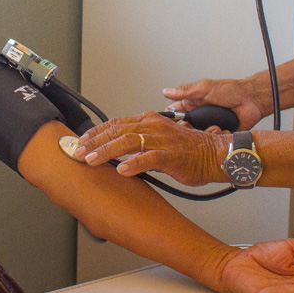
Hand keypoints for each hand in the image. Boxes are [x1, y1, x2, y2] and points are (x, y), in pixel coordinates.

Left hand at [74, 112, 228, 185]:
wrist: (215, 155)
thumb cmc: (189, 151)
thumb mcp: (159, 140)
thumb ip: (139, 143)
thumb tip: (118, 151)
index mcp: (149, 121)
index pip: (116, 123)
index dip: (96, 132)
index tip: (81, 141)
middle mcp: (152, 126)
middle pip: (116, 130)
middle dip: (94, 142)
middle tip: (78, 152)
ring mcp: (161, 139)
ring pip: (127, 142)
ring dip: (106, 152)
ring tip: (91, 160)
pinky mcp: (171, 155)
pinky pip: (148, 158)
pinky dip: (134, 164)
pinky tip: (122, 171)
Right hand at [163, 78, 267, 130]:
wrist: (251, 99)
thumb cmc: (230, 90)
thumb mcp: (204, 88)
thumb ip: (185, 91)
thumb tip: (166, 91)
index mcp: (194, 104)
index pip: (177, 113)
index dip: (171, 119)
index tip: (167, 124)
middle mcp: (201, 116)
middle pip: (187, 129)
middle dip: (188, 130)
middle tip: (191, 128)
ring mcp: (211, 125)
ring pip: (200, 137)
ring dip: (205, 133)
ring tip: (213, 127)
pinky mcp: (221, 134)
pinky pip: (214, 140)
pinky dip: (218, 136)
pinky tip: (223, 130)